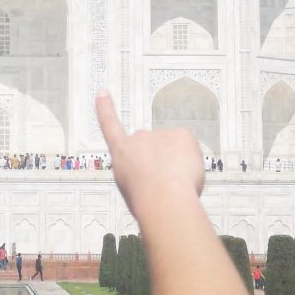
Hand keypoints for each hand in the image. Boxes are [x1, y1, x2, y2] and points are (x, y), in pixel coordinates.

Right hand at [96, 94, 202, 217]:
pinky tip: (186, 174)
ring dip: (177, 164)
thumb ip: (142, 174)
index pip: (110, 126)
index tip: (102, 92)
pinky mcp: (180, 133)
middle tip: (164, 185)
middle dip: (161, 162)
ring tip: (174, 184)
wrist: (162, 198)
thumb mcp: (132, 189)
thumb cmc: (147, 202)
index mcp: (121, 153)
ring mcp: (160, 134)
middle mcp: (138, 138)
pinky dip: (191, 159)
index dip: (105, 108)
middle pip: (153, 148)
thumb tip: (161, 172)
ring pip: (174, 150)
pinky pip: (189, 147)